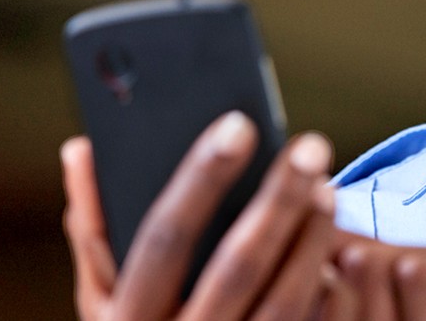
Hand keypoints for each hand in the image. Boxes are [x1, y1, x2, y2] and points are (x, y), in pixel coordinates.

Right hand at [61, 111, 338, 319]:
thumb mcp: (101, 299)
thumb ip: (93, 229)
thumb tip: (82, 147)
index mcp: (127, 320)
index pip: (164, 238)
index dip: (200, 179)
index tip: (237, 124)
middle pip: (237, 265)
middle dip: (277, 200)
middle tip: (311, 146)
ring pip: (285, 302)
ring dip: (312, 241)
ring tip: (326, 189)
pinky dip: (332, 289)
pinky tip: (343, 249)